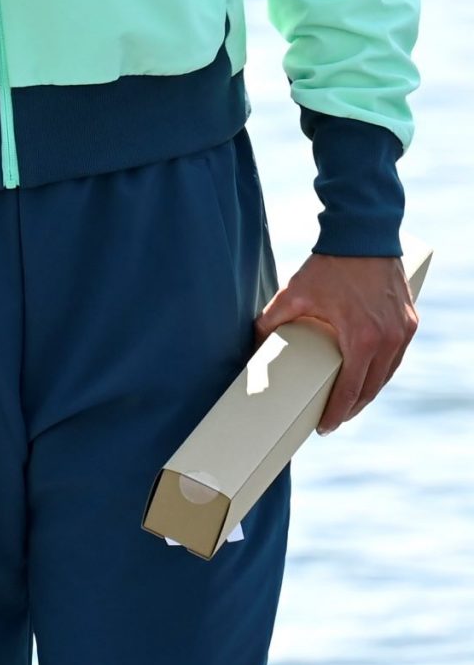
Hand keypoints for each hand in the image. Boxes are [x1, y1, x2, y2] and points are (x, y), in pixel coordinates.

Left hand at [256, 252, 418, 432]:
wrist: (362, 237)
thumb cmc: (328, 266)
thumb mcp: (294, 294)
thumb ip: (271, 320)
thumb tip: (254, 343)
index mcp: (361, 339)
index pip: (350, 390)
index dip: (337, 413)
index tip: (325, 427)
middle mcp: (388, 340)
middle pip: (371, 388)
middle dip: (351, 408)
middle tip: (332, 419)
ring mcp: (403, 331)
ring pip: (386, 375)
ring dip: (368, 391)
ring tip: (347, 402)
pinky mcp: (409, 322)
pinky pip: (396, 357)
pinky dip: (381, 371)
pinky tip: (367, 376)